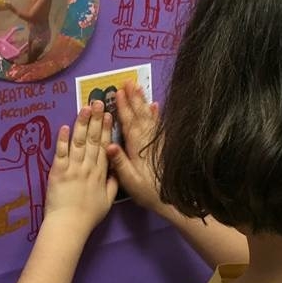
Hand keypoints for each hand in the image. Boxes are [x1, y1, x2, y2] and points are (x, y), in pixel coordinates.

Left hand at [44, 101, 117, 235]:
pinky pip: (61, 153)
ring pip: (79, 142)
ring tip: (85, 108)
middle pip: (94, 140)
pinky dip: (63, 139)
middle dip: (96, 120)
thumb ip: (113, 184)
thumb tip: (118, 170)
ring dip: (82, 124)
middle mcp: (89, 167)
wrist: (69, 225)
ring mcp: (73, 168)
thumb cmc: (88, 216)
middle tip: (98, 102)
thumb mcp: (108, 201)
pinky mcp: (58, 172)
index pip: (106, 147)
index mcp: (102, 174)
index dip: (107, 130)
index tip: (109, 115)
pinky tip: (65, 126)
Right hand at [106, 81, 163, 212]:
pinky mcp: (164, 147)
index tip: (119, 92)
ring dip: (143, 102)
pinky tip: (156, 106)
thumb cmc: (148, 192)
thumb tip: (109, 144)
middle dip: (134, 98)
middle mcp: (147, 142)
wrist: (172, 200)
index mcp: (137, 148)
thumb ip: (119, 163)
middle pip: (139, 116)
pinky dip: (157, 115)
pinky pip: (159, 126)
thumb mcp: (130, 181)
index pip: (128, 123)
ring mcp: (157, 143)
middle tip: (129, 82)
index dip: (124, 107)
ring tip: (140, 87)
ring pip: (149, 118)